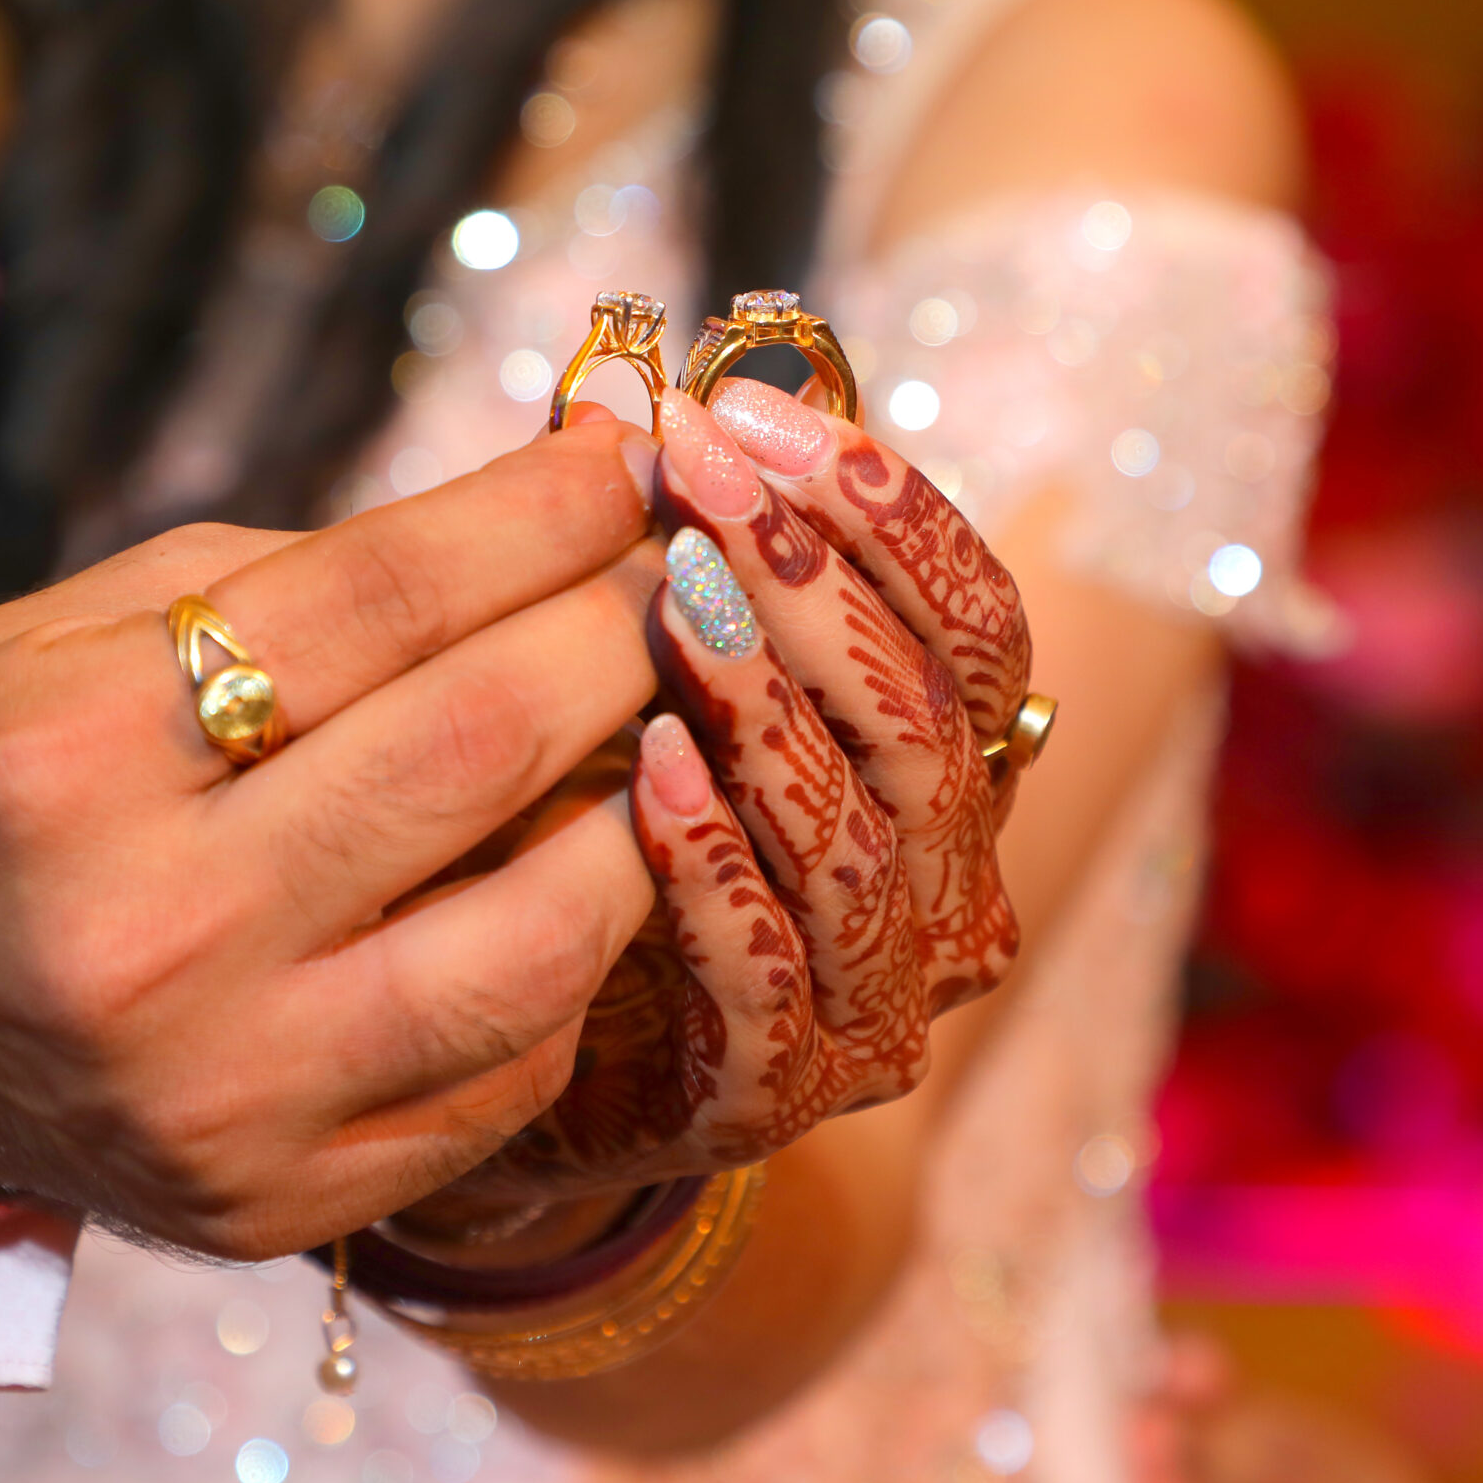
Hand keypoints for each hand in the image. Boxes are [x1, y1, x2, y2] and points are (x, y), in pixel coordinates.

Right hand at [0, 422, 668, 1259]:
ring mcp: (220, 1087)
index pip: (379, 600)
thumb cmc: (3, 773)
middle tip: (681, 581)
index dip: (536, 512)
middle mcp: (144, 931)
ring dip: (641, 816)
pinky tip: (572, 884)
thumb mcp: (89, 630)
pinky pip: (506, 1075)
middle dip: (617, 636)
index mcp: (71, 753)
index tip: (627, 459)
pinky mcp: (279, 1198)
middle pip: (474, 751)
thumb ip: (312, 581)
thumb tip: (555, 510)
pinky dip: (572, 964)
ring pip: (534, 942)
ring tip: (657, 741)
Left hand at [416, 383, 1030, 1210]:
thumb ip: (662, 557)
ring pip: (863, 847)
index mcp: (944, 769)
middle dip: (819, 586)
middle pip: (932, 724)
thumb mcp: (639, 675)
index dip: (891, 514)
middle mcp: (942, 887)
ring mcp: (871, 1002)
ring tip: (676, 602)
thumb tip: (619, 390)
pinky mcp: (770, 1093)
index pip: (981, 628)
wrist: (502, 1044)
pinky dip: (715, 873)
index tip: (758, 413)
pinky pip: (766, 980)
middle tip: (705, 481)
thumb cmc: (587, 824)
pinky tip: (646, 779)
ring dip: (771, 712)